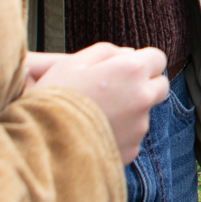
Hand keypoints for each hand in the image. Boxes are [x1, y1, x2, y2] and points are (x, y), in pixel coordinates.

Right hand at [29, 42, 168, 162]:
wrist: (40, 143)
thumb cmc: (54, 97)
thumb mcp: (73, 62)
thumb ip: (107, 51)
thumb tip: (129, 54)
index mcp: (131, 71)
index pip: (158, 58)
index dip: (142, 62)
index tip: (127, 68)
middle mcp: (142, 98)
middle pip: (160, 86)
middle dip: (145, 85)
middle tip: (119, 89)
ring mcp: (139, 127)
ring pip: (145, 113)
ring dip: (130, 111)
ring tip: (97, 114)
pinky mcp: (132, 150)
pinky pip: (132, 137)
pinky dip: (120, 134)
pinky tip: (95, 133)